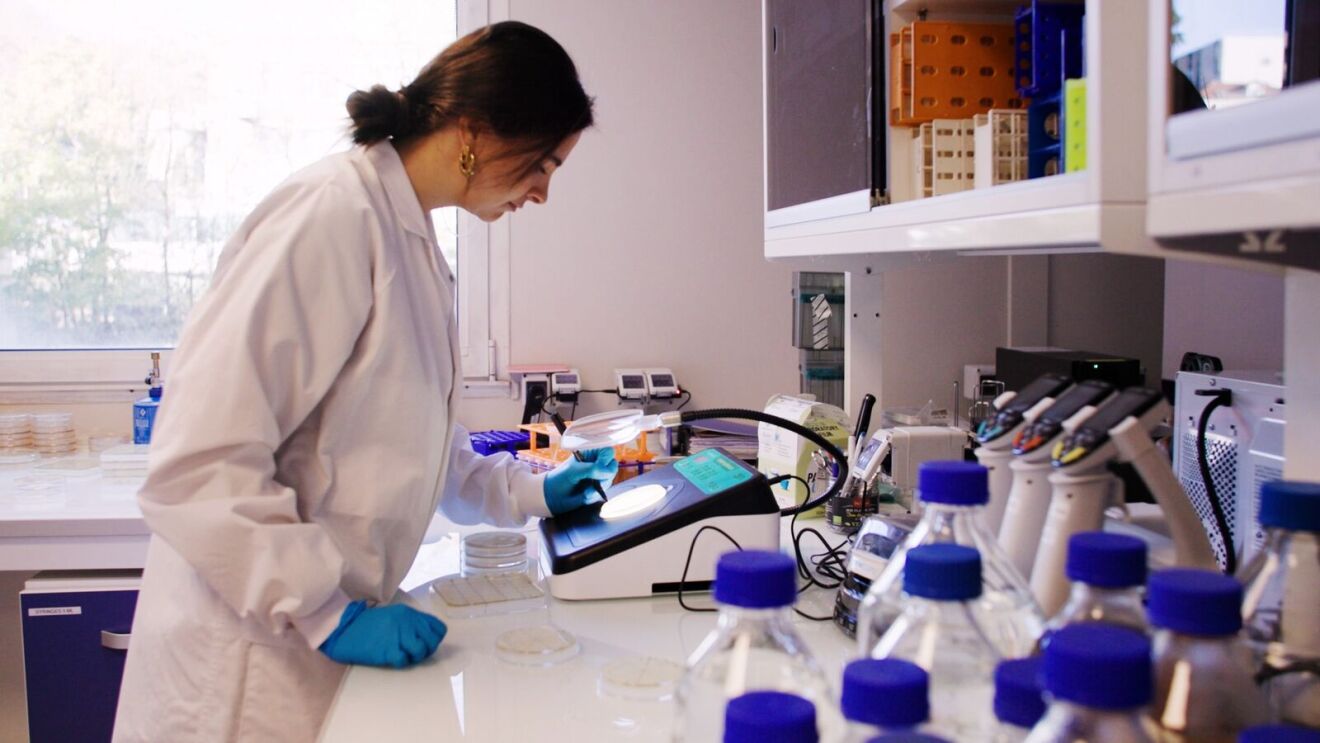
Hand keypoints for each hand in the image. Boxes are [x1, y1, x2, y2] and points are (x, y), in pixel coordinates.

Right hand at [318, 600, 447, 667]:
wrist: (344, 628)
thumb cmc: (367, 625)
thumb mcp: (393, 616)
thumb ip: (410, 623)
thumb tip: (426, 638)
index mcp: (409, 613)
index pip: (438, 628)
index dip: (434, 639)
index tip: (425, 644)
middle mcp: (406, 622)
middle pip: (432, 641)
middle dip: (427, 650)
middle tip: (415, 654)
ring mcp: (397, 634)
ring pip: (421, 651)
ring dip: (414, 658)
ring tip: (404, 657)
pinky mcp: (387, 648)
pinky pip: (404, 660)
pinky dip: (401, 662)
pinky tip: (393, 659)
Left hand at [544, 448, 617, 514]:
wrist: (552, 497)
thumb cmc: (560, 478)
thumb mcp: (574, 471)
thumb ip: (591, 469)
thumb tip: (607, 472)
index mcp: (590, 453)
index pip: (608, 452)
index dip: (605, 460)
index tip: (597, 468)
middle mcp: (596, 463)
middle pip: (613, 466)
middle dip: (604, 476)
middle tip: (594, 481)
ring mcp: (598, 476)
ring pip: (609, 480)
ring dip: (598, 488)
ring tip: (585, 491)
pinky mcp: (597, 489)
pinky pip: (604, 491)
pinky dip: (595, 495)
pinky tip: (585, 495)